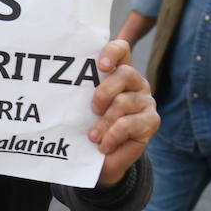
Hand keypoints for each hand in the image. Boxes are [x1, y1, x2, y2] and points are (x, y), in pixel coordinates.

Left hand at [87, 39, 158, 188]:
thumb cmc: (90, 127)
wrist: (104, 159)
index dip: (112, 52)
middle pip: (125, 74)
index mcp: (118, 72)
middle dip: (104, 92)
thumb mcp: (82, 109)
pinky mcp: (151, 121)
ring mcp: (146, 101)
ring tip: (92, 137)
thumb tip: (60, 87)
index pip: (121, 50)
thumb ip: (81, 94)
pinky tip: (104, 146)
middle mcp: (136, 82)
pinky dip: (113, 136)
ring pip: (124, 102)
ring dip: (104, 122)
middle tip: (92, 110)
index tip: (100, 66)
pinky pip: (130, 124)